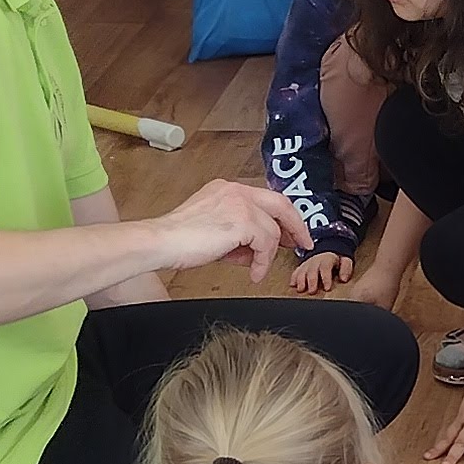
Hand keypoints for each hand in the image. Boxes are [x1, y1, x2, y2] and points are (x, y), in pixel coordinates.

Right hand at [148, 180, 310, 282]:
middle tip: (303, 243)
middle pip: (281, 204)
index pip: (266, 199)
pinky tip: (254, 273)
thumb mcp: (215, 232)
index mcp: (228, 189)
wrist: (160, 242)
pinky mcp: (242, 221)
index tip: (290, 234)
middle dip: (296, 226)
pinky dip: (262, 262)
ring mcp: (240, 203)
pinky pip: (266, 244)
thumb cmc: (179, 240)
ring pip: (272, 230)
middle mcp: (236, 191)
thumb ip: (239, 235)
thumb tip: (258, 250)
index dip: (282, 218)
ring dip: (268, 254)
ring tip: (256, 269)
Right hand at [287, 249, 354, 296]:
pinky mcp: (301, 268)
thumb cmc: (336, 260)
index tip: (327, 288)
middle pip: (312, 270)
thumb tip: (343, 279)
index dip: (326, 278)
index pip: (325, 267)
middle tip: (312, 291)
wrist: (326, 252)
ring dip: (301, 280)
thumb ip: (346, 269)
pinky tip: (293, 285)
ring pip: (302, 271)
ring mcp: (307, 264)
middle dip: (311, 281)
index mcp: (327, 259)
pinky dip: (293, 278)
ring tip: (301, 289)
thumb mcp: (345, 261)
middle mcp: (315, 261)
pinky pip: (295, 272)